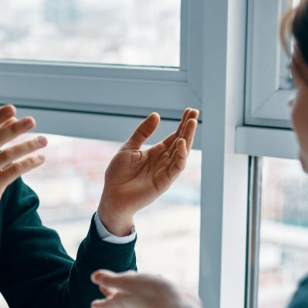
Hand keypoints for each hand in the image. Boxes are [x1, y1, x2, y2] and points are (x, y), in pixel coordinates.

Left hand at [90, 270, 208, 307]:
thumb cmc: (152, 294)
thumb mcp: (127, 283)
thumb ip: (111, 280)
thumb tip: (94, 277)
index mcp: (124, 301)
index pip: (108, 303)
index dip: (100, 303)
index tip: (93, 305)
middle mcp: (135, 306)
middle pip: (120, 299)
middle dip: (112, 293)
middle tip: (104, 290)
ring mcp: (150, 305)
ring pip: (136, 296)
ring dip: (130, 289)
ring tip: (129, 283)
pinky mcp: (164, 303)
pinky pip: (153, 293)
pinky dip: (150, 286)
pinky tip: (156, 279)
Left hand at [98, 108, 197, 235]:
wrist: (112, 196)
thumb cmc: (118, 174)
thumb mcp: (129, 148)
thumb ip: (143, 132)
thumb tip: (157, 115)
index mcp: (156, 152)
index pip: (174, 136)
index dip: (182, 124)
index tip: (190, 111)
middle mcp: (164, 161)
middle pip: (181, 141)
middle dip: (188, 128)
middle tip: (195, 113)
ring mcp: (165, 171)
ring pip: (182, 153)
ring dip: (188, 138)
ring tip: (192, 123)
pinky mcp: (164, 182)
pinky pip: (177, 167)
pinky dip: (181, 155)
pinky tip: (181, 143)